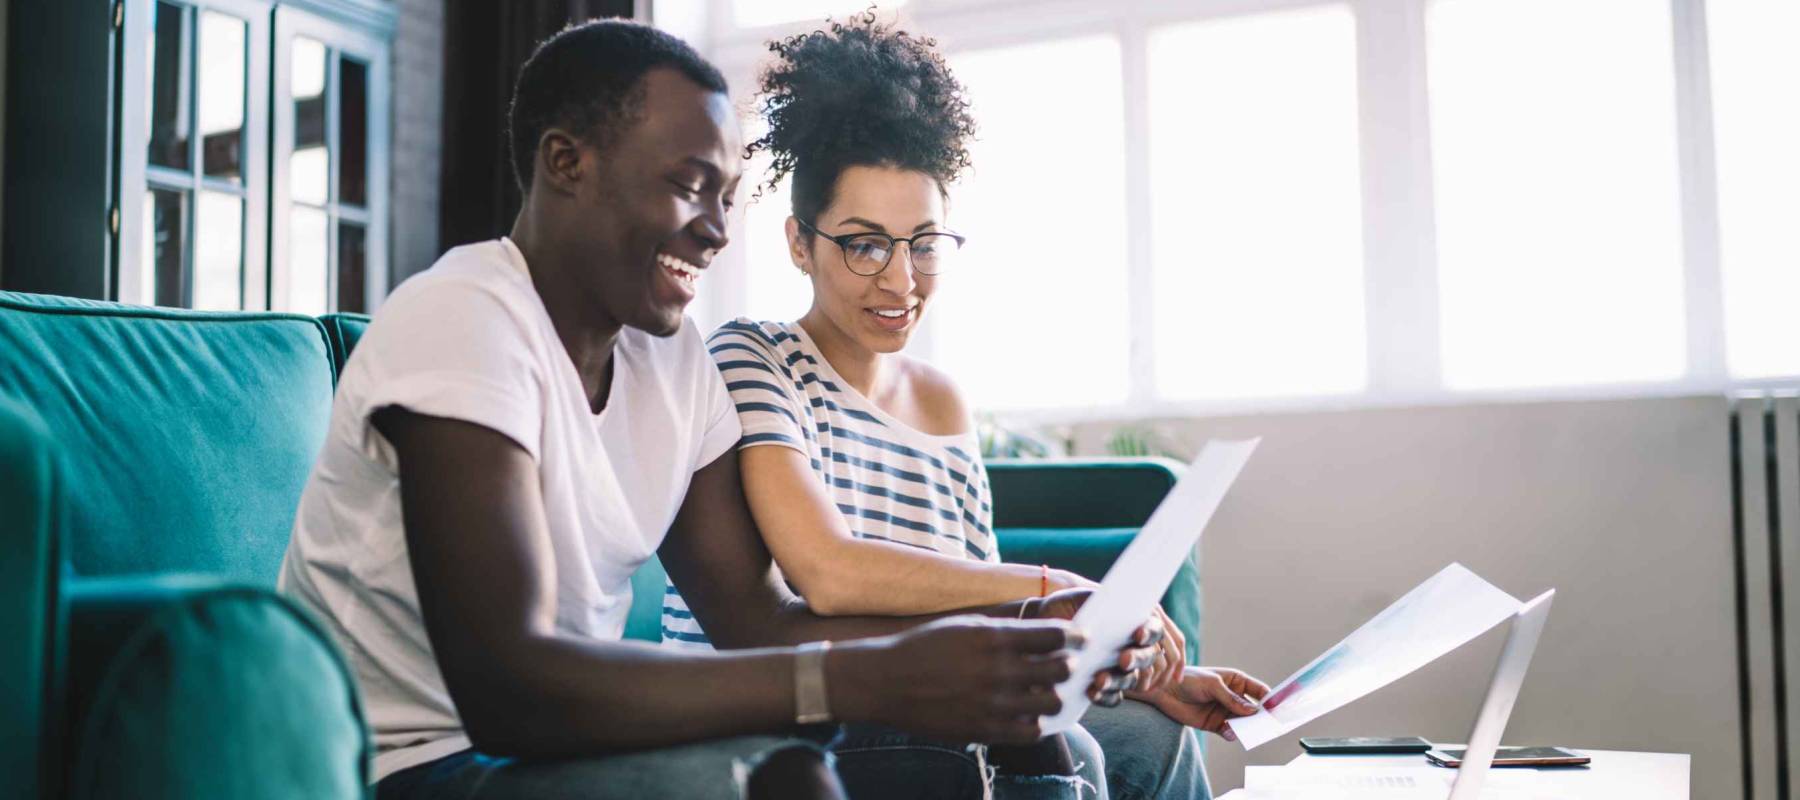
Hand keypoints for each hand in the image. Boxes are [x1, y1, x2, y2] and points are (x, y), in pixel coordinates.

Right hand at [836, 616, 1083, 744]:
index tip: (1080, 638)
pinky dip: (1035, 722)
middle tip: (1065, 663)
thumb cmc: (927, 647)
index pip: (1055, 635)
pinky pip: (1031, 731)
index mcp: (993, 638)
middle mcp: (997, 670)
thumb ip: (1006, 631)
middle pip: (1061, 669)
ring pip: (1052, 702)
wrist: (888, 681)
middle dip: (1068, 664)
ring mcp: (992, 703)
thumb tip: (1045, 631)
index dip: (1075, 636)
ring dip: (1054, 694)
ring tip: (1044, 690)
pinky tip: (1027, 713)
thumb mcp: (966, 626)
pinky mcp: (984, 730)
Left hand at [1037, 578, 1186, 695]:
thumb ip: (1101, 601)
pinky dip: (1105, 696)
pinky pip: (1113, 697)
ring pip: (1131, 679)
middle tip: (1123, 660)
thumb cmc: (1067, 604)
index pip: (1155, 629)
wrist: (1044, 622)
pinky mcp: (1104, 685)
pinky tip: (1092, 692)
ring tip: (1100, 680)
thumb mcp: (1083, 597)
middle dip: (1138, 658)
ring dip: (1119, 680)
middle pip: (1149, 656)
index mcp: (1133, 621)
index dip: (1151, 633)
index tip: (1137, 634)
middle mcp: (1131, 646)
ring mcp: (1118, 668)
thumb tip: (1116, 610)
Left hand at [1132, 666, 1270, 741]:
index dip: (1270, 699)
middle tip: (1269, 725)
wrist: (1163, 690)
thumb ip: (1231, 698)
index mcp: (1236, 681)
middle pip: (1254, 710)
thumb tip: (1253, 711)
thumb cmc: (1187, 679)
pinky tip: (1229, 731)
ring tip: (1249, 731)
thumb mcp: (1212, 685)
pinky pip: (1230, 732)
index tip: (1279, 708)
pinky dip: (1232, 734)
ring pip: (1244, 723)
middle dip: (1262, 718)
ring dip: (1247, 728)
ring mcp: (1226, 711)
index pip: (1259, 691)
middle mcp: (1234, 697)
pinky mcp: (1215, 725)